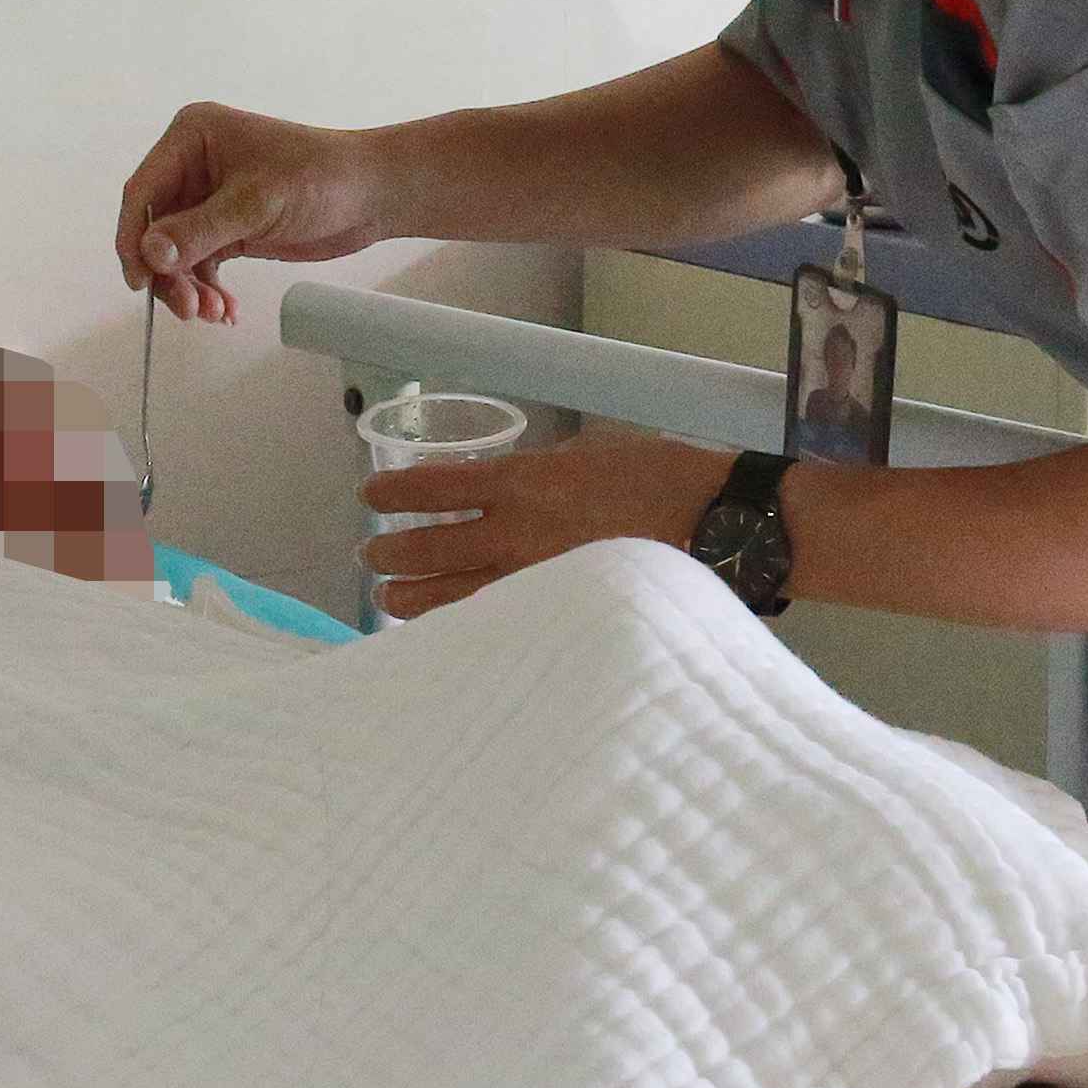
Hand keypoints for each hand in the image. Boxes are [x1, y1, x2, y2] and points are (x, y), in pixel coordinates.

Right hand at [113, 104, 395, 324]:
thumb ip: (199, 230)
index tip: (140, 281)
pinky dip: (209, 289)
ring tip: (214, 313)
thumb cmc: (321, 178)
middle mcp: (193, 166)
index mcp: (191, 138)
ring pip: (177, 252)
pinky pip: (202, 263)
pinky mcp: (229, 227)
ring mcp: (210, 198)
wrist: (373, 194)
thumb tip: (150, 255)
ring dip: (190, 287)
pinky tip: (225, 311)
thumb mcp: (256, 203)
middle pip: (156, 228)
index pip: (144, 191)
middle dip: (169, 273)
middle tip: (190, 310)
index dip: (135, 238)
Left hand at [361, 429, 735, 618]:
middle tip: (371, 559)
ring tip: (387, 601)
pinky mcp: (557, 616)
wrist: (716, 524)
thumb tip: (511, 486)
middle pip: (430, 548)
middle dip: (392, 554)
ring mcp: (535, 581)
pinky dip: (459, 629)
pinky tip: (441, 635)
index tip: (370, 498)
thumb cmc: (662, 476)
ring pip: (451, 597)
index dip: (395, 494)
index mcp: (525, 480)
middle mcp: (517, 532)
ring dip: (410, 598)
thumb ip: (541, 471)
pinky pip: (493, 626)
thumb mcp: (592, 453)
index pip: (436, 487)